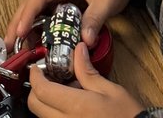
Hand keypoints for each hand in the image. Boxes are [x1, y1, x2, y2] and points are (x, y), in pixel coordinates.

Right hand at [5, 0, 132, 51]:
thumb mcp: (106, 0)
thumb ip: (94, 19)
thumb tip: (84, 43)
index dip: (27, 14)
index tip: (20, 32)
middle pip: (30, 4)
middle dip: (18, 24)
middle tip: (10, 46)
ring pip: (36, 11)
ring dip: (26, 28)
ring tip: (19, 50)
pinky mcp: (64, 3)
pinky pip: (47, 16)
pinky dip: (39, 30)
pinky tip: (38, 44)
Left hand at [27, 42, 141, 117]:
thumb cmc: (127, 116)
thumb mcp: (109, 89)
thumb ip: (88, 71)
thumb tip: (78, 51)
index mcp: (74, 106)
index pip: (41, 90)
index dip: (34, 76)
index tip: (36, 66)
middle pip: (35, 105)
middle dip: (36, 88)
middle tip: (46, 76)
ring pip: (42, 116)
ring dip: (45, 101)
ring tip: (61, 90)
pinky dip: (54, 113)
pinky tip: (69, 105)